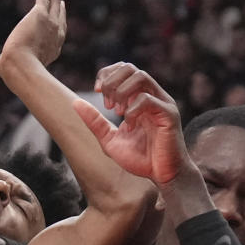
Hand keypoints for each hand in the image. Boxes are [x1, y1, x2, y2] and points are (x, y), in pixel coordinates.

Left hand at [0, 0, 66, 67]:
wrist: (21, 66)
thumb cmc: (19, 71)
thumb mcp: (22, 68)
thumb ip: (19, 64)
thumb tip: (4, 68)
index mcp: (54, 47)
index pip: (60, 28)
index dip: (61, 15)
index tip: (61, 5)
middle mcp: (57, 33)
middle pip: (59, 10)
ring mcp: (50, 22)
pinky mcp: (39, 14)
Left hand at [73, 63, 190, 185]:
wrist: (163, 177)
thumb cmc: (140, 158)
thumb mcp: (110, 139)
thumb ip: (95, 121)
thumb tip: (75, 103)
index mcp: (139, 97)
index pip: (122, 69)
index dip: (106, 74)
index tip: (97, 91)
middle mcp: (152, 95)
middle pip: (129, 67)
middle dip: (111, 82)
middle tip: (107, 105)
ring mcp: (162, 103)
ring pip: (140, 76)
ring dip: (121, 92)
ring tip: (117, 112)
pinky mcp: (169, 114)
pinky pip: (148, 99)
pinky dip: (132, 110)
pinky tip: (129, 125)